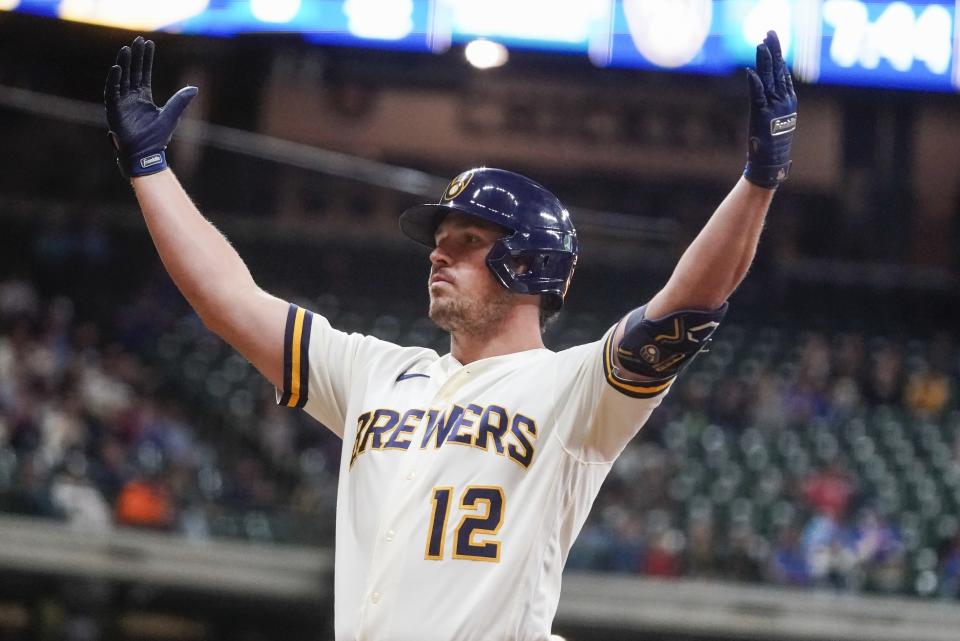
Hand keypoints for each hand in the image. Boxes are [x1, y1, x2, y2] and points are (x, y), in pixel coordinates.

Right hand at [104, 36, 196, 178]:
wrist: (147, 155)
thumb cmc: (158, 138)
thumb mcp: (172, 114)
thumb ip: (180, 100)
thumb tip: (194, 87)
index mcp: (143, 97)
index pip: (144, 72)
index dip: (146, 59)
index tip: (148, 43)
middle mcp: (131, 97)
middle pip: (132, 71)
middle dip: (135, 56)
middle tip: (137, 40)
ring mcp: (121, 103)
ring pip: (121, 78)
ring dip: (123, 64)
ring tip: (126, 49)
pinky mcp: (114, 111)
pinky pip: (112, 92)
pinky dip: (114, 80)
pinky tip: (117, 68)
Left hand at [743, 30, 796, 188]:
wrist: (771, 165)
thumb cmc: (771, 146)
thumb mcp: (775, 121)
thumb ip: (772, 105)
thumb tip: (767, 95)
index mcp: (788, 101)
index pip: (782, 73)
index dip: (776, 56)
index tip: (771, 41)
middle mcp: (784, 101)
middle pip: (778, 70)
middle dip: (773, 50)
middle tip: (770, 33)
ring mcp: (774, 108)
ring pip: (769, 79)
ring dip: (764, 61)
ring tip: (761, 44)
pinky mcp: (762, 116)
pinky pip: (758, 96)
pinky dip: (755, 84)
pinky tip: (751, 72)